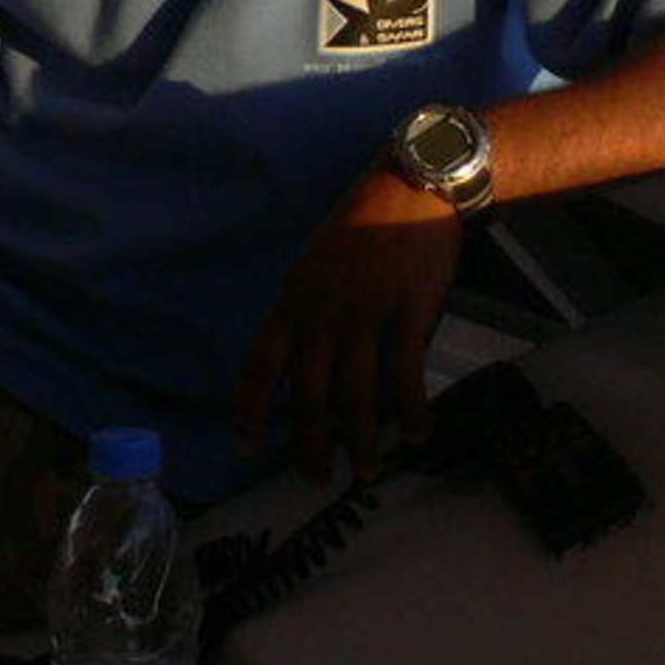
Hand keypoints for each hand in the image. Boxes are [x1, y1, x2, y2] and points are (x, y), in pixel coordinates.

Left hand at [236, 167, 461, 480]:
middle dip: (309, 443)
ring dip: (361, 441)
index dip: (252, 407)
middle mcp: (321, 314)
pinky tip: (418, 435)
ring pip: (356, 394)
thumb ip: (308, 313)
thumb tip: (307, 365)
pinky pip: (405, 375)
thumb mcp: (316, 266)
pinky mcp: (408, 313)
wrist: (410, 187)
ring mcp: (364, 315)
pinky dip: (411, 412)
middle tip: (314, 477)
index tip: (246, 444)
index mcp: (293, 301)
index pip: (262, 364)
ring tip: (367, 471)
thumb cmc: (363, 227)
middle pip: (308, 393)